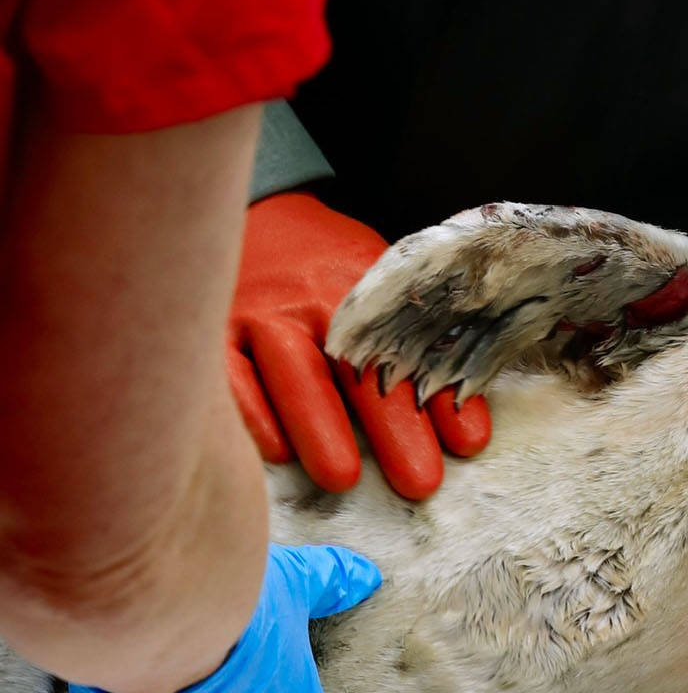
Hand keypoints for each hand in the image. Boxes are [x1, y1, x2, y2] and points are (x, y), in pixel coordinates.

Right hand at [226, 191, 491, 498]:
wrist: (257, 210)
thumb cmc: (332, 267)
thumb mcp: (382, 283)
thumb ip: (422, 338)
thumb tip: (468, 409)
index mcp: (367, 295)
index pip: (414, 354)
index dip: (441, 401)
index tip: (469, 444)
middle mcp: (314, 304)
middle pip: (359, 372)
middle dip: (393, 429)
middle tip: (419, 481)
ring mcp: (259, 315)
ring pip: (292, 375)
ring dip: (320, 429)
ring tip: (343, 477)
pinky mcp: (214, 331)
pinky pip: (229, 375)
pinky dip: (252, 413)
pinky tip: (276, 452)